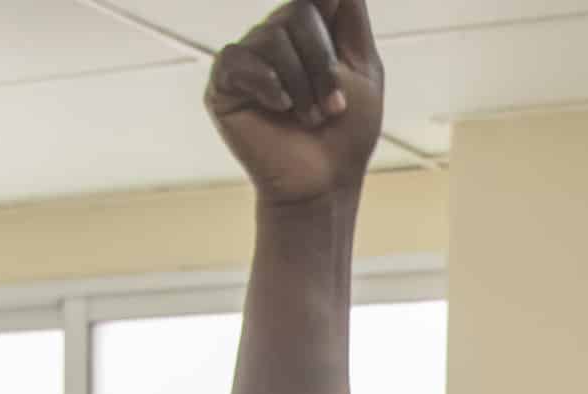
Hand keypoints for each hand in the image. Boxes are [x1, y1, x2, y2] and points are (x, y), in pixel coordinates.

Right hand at [205, 0, 383, 207]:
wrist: (322, 181)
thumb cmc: (346, 132)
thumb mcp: (363, 68)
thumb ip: (351, 17)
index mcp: (308, 31)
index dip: (323, 6)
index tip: (334, 34)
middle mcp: (275, 37)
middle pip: (299, 12)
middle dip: (323, 63)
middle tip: (332, 107)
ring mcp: (248, 58)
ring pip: (273, 37)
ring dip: (301, 84)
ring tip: (309, 118)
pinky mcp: (224, 83)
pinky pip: (240, 59)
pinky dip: (267, 84)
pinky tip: (278, 109)